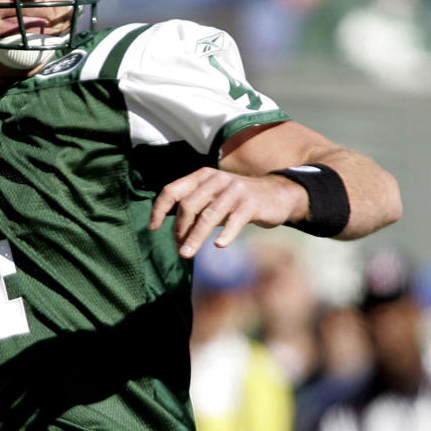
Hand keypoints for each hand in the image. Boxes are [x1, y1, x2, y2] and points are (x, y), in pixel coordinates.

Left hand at [149, 167, 305, 257]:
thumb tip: (172, 232)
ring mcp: (235, 190)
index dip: (159, 209)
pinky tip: (219, 245)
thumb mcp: (212, 198)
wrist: (277, 194)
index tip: (153, 228)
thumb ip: (194, 208)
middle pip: (188, 205)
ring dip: (195, 237)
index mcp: (202, 176)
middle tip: (179, 248)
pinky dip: (226, 233)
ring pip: (209, 215)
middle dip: (179, 229)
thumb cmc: (236, 200)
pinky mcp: (251, 203)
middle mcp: (216, 179)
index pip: (172, 190)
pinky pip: (235, 220)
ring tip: (186, 254)